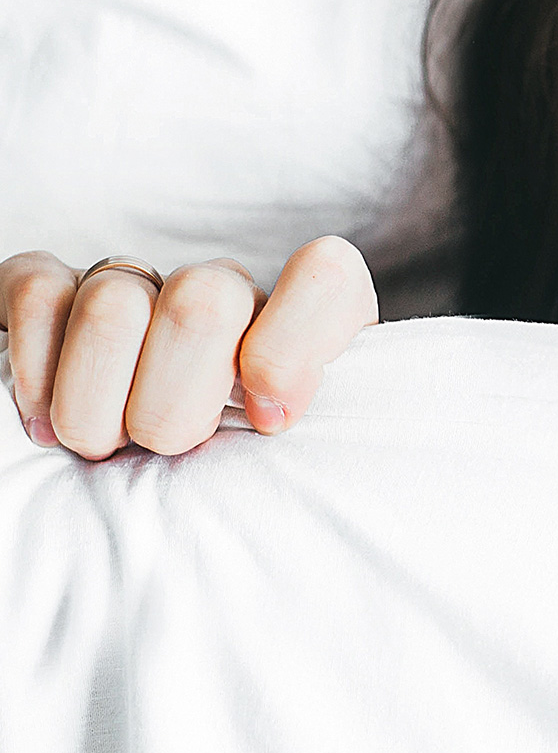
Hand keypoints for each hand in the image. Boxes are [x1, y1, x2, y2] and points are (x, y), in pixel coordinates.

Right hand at [2, 237, 377, 458]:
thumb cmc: (238, 473)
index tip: (268, 420)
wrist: (143, 468)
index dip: (291, 348)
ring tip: (105, 445)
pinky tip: (46, 420)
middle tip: (164, 448)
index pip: (325, 278)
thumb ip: (306, 435)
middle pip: (203, 304)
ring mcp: (139, 284)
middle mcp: (224, 292)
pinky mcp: (56, 289)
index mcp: (302, 325)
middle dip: (173, 405)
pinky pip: (39, 296)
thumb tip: (272, 413)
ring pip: (114, 305)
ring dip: (97, 404)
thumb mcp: (294, 464)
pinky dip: (36, 372)